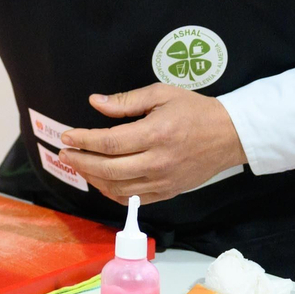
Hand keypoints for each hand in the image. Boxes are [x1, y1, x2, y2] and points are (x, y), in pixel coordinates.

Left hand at [58, 84, 247, 205]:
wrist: (229, 135)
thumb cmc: (194, 110)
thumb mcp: (161, 94)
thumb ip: (126, 100)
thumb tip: (95, 102)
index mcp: (155, 134)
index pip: (109, 142)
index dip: (84, 141)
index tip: (67, 136)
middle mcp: (157, 161)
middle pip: (109, 169)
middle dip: (81, 161)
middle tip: (65, 152)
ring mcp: (163, 181)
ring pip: (117, 188)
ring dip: (92, 178)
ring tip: (78, 164)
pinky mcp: (167, 192)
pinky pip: (132, 199)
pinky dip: (111, 192)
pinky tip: (100, 181)